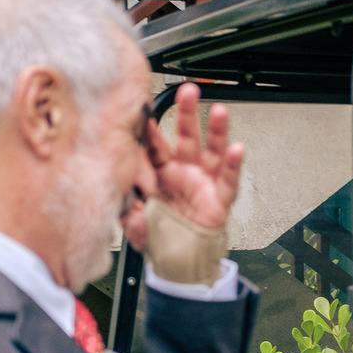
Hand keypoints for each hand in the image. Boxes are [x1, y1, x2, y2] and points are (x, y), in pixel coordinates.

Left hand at [124, 84, 244, 249]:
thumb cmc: (159, 238)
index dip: (149, 128)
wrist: (179, 262)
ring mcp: (203, 183)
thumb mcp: (131, 218)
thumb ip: (123, 199)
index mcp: (159, 175)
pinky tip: (237, 149)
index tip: (142, 109)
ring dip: (216, 130)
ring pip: (212, 151)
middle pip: (186, 136)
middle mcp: (183, 173)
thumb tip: (115, 182)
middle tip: (188, 90)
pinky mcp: (219, 198)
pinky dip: (234, 165)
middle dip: (187, 112)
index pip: (154, 146)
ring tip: (219, 110)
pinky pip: (229, 179)